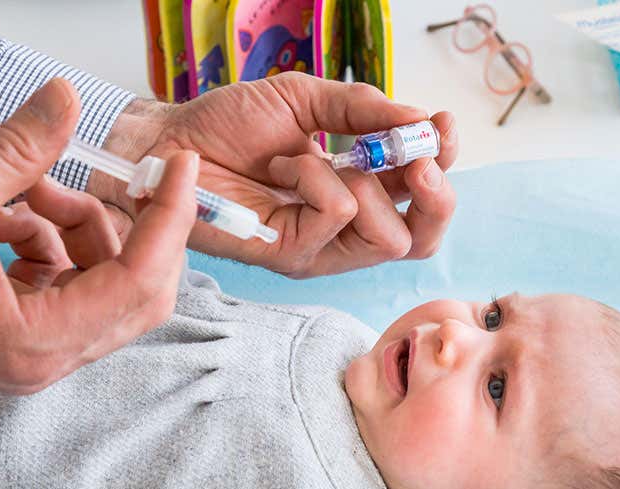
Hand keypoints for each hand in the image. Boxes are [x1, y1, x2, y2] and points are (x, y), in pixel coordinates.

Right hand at [0, 78, 198, 393]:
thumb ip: (17, 151)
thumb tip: (63, 102)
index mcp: (36, 342)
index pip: (139, 281)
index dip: (169, 219)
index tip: (179, 170)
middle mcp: (46, 360)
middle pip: (133, 288)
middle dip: (125, 223)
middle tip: (118, 173)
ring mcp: (35, 352)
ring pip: (98, 280)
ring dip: (75, 226)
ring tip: (22, 191)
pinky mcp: (21, 337)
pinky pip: (65, 282)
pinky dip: (49, 242)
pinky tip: (5, 217)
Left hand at [90, 73, 458, 277]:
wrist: (175, 139)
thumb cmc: (231, 125)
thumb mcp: (307, 101)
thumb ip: (362, 109)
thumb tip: (419, 119)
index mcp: (360, 191)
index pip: (424, 199)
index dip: (444, 164)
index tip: (440, 125)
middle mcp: (347, 228)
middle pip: (422, 238)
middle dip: (433, 194)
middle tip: (418, 157)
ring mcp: (321, 248)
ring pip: (387, 237)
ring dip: (360, 183)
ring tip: (312, 157)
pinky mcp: (292, 255)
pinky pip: (336, 216)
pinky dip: (316, 180)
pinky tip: (282, 169)